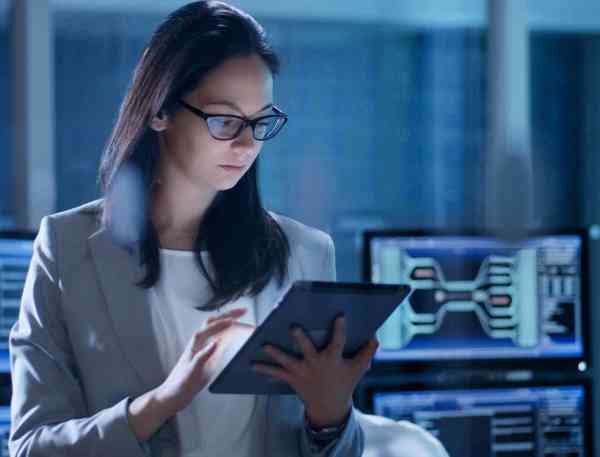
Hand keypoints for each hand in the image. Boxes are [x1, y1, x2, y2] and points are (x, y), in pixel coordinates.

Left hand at [154, 308, 246, 414]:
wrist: (172, 396)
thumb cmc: (180, 385)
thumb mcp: (193, 371)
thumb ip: (203, 356)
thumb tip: (216, 342)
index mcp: (195, 344)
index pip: (211, 327)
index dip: (224, 322)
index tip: (237, 320)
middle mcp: (198, 343)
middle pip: (213, 322)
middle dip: (228, 314)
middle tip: (243, 311)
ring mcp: (201, 348)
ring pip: (214, 328)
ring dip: (227, 320)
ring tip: (240, 318)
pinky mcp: (205, 355)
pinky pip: (216, 339)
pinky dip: (226, 333)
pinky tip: (234, 336)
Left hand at [252, 315, 378, 427]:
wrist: (329, 407)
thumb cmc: (344, 382)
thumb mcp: (358, 368)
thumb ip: (367, 352)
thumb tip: (375, 336)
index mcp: (332, 360)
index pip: (338, 342)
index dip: (339, 329)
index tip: (339, 315)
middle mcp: (315, 365)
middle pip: (307, 350)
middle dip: (300, 339)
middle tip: (293, 328)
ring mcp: (302, 372)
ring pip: (287, 361)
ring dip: (275, 353)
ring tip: (264, 345)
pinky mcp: (292, 379)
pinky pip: (276, 374)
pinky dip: (264, 369)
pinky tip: (252, 364)